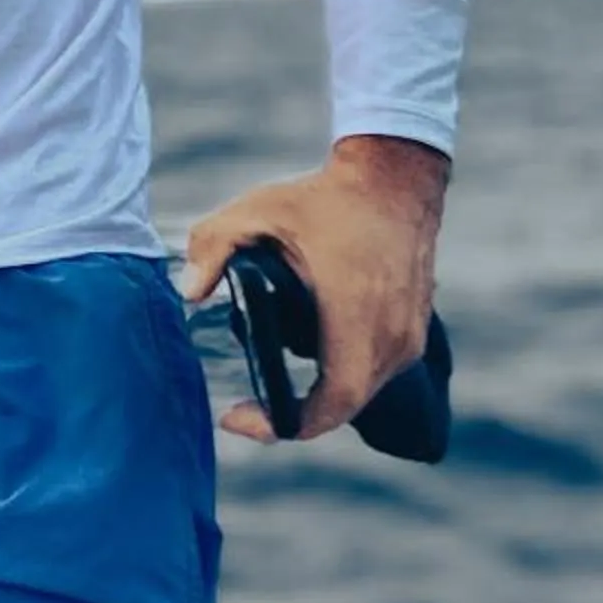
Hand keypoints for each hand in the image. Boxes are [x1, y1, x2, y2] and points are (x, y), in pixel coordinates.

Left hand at [180, 135, 449, 443]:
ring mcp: (410, 337)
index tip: (238, 416)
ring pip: (361, 391)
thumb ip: (213, 247)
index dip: (284, 424)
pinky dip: (340, 373)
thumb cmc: (325, 198)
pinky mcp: (415, 331)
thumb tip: (187, 292)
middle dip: (292, 412)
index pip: (333, 402)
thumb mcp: (257, 211)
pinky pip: (374, 372)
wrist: (394, 179)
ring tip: (271, 373)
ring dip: (317, 393)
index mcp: (356, 314)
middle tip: (247, 404)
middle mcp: (392, 335)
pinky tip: (305, 351)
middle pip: (342, 404)